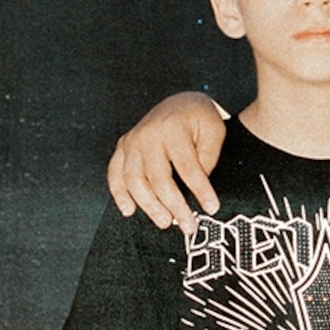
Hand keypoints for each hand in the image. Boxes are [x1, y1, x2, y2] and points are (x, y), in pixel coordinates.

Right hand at [107, 91, 227, 234]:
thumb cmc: (200, 119)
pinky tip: (129, 211)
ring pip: (135, 180)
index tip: (211, 208)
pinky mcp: (123, 147)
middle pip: (158, 178)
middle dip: (174, 205)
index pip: (187, 167)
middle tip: (188, 226)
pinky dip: (119, 193)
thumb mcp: (215, 131)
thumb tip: (196, 189)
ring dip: (149, 206)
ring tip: (166, 222)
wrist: (180, 103)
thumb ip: (208, 158)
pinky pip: (115, 173)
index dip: (200, 190)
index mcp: (173, 127)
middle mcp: (147, 134)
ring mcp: (132, 141)